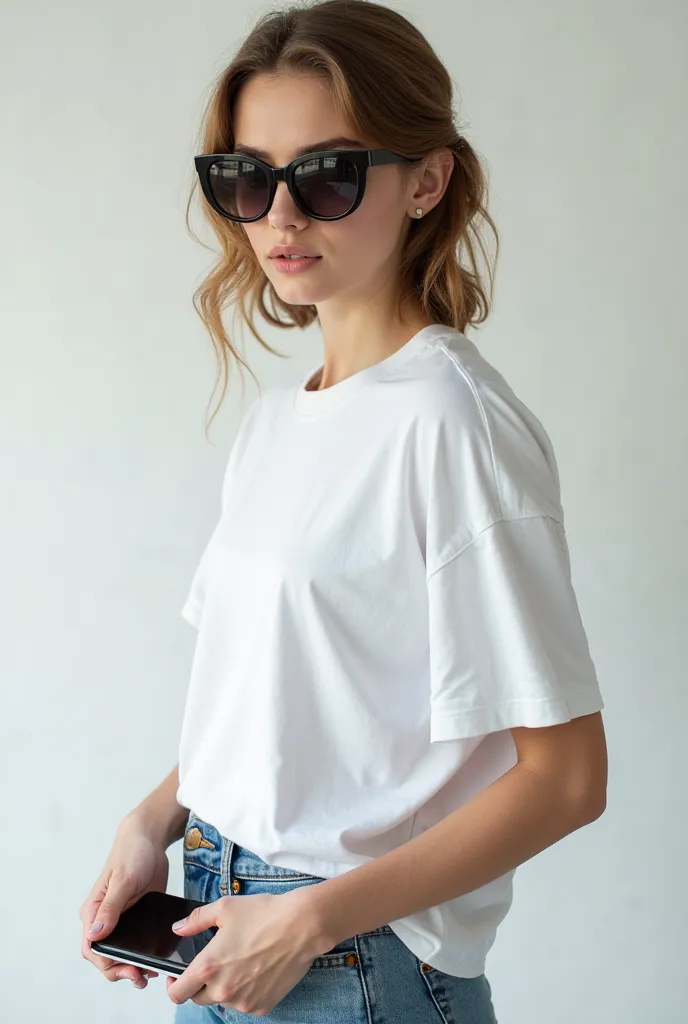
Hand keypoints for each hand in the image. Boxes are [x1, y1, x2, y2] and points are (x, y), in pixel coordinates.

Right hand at [79, 816, 170, 988]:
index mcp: (93, 911)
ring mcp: (120, 919)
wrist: (149, 839)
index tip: (127, 970)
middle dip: (120, 971)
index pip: (92, 949)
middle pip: (105, 956)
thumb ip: (110, 908)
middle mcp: (103, 919)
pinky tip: (154, 959)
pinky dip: (142, 954)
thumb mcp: (123, 880)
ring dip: (131, 967)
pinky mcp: (135, 917)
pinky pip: (135, 942)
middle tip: (142, 977)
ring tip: (149, 975)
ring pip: (120, 953)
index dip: (107, 965)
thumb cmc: (131, 853)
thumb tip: (94, 935)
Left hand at [165, 887, 328, 1015]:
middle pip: (198, 999)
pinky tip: (256, 970)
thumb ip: (195, 920)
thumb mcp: (224, 908)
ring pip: (222, 1000)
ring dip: (224, 987)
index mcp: (208, 966)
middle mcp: (223, 990)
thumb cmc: (264, 914)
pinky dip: (245, 992)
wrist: (301, 926)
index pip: (177, 993)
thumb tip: (177, 929)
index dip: (172, 985)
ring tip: (241, 962)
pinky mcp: (261, 1007)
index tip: (176, 976)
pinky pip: (244, 1003)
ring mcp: (243, 1002)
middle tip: (214, 963)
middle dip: (199, 984)